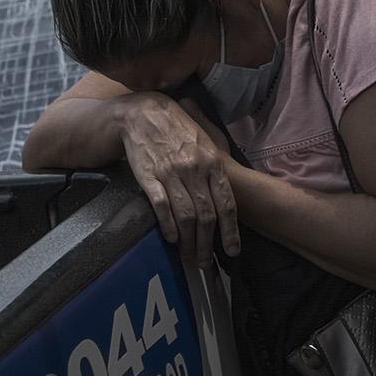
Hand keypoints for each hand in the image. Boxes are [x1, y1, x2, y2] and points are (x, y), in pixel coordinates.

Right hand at [116, 91, 240, 266]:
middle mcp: (194, 170)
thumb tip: (231, 192)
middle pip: (206, 216)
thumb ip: (218, 164)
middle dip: (208, 244)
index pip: (226, 204)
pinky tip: (171, 239)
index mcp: (212, 162)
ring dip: (189, 242)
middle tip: (206, 263)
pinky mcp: (149, 177)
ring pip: (186, 216)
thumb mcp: (206, 140)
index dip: (230, 231)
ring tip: (190, 258)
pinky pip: (161, 207)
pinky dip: (167, 226)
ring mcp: (171, 174)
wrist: (143, 113)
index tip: (232, 251)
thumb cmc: (178, 127)